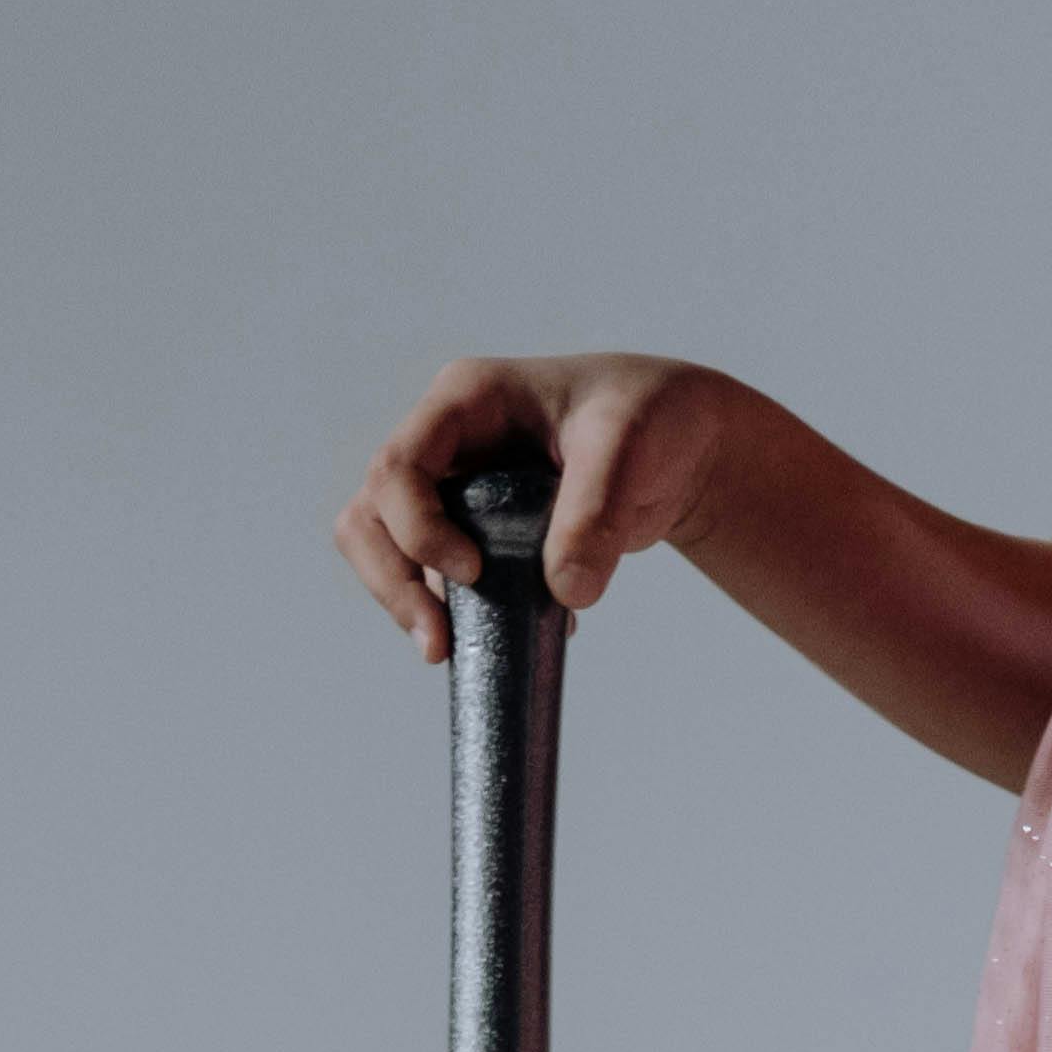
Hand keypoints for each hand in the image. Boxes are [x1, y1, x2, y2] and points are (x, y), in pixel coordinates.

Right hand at [334, 352, 740, 661]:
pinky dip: (455, 612)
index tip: (472, 574)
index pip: (399, 467)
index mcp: (467, 401)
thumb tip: (567, 593)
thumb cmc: (654, 419)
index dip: (417, 529)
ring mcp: (454, 488)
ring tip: (447, 650)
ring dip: (406, 602)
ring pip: (387, 549)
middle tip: (437, 642)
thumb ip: (596, 513)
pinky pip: (436, 577)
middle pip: (371, 514)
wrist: (679, 446)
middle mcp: (446, 443)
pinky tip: (506, 635)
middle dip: (391, 580)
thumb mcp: (631, 449)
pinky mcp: (474, 532)